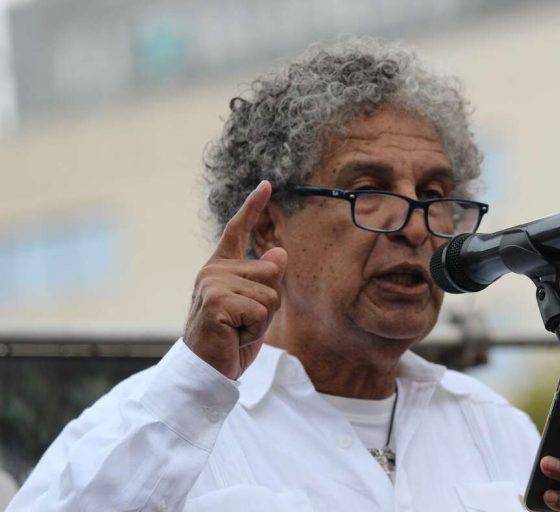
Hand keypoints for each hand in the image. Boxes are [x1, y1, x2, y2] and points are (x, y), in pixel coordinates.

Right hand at [183, 180, 286, 379]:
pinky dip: (255, 330)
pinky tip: (233, 336)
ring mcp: (212, 283)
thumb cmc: (232, 340)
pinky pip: (261, 309)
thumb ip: (268, 280)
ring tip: (237, 331)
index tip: (267, 183)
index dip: (253, 206)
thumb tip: (280, 252)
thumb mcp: (258, 307)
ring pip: (270, 293)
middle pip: (272, 272)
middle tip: (243, 324)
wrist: (207, 373)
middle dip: (268, 304)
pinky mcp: (215, 300)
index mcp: (221, 268)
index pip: (238, 230)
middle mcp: (213, 270)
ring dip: (261, 321)